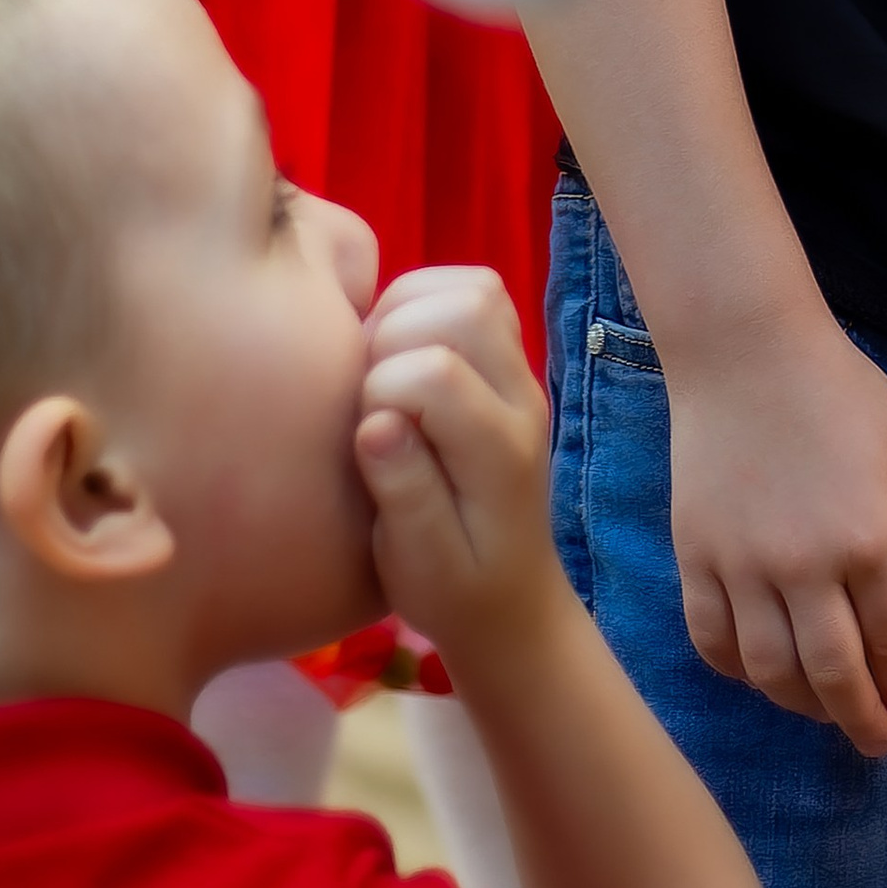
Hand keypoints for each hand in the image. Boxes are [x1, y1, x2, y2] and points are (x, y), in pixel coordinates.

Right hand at [359, 265, 569, 668]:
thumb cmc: (454, 592)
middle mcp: (521, 400)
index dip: (379, 391)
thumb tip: (374, 423)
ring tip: (379, 365)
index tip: (365, 439)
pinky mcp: (509, 364)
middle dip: (394, 334)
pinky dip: (425, 304)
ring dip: (409, 310)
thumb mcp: (418, 567)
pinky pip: (476, 294)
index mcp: (500, 454)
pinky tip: (397, 353)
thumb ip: (403, 494)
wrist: (510, 599)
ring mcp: (521, 376)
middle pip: (467, 308)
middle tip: (367, 390)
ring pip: (476, 287)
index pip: (436, 373)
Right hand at [665, 317, 886, 759]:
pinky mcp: (696, 557)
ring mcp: (744, 566)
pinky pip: (712, 640)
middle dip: (862, 720)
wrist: (743, 350)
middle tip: (878, 742)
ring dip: (804, 706)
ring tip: (825, 712)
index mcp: (871, 538)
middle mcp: (807, 566)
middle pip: (836, 675)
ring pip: (772, 671)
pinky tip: (761, 675)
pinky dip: (737, 672)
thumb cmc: (840, 391)